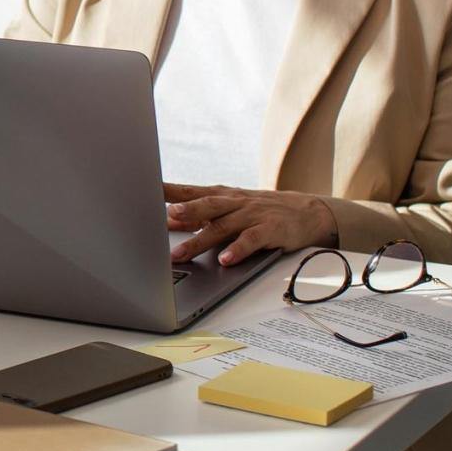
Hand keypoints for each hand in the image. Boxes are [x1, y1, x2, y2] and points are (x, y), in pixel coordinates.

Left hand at [165, 183, 338, 265]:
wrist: (306, 211)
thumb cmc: (258, 211)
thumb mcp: (227, 209)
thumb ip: (197, 216)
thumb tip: (164, 222)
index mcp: (221, 196)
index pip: (190, 191)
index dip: (168, 190)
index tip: (145, 190)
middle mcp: (234, 203)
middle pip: (206, 205)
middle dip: (185, 210)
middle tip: (166, 216)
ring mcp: (252, 215)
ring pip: (222, 226)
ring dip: (200, 240)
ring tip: (181, 253)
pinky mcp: (270, 230)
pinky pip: (251, 240)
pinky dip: (237, 250)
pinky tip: (224, 260)